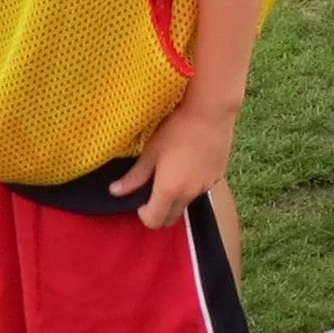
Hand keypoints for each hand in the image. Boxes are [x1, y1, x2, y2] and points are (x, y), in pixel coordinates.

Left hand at [107, 96, 235, 229]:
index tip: (140, 201)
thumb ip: (134, 176)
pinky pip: (201, 189)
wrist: (211, 111)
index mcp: (169, 190)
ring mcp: (206, 186)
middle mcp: (189, 194)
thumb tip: (115, 191)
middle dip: (160, 213)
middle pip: (172, 219)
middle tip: (153, 192)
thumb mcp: (151, 151)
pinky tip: (190, 163)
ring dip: (177, 198)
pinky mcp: (218, 176)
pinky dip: (192, 185)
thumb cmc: (176, 128)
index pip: (154, 221)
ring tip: (173, 173)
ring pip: (187, 203)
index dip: (144, 215)